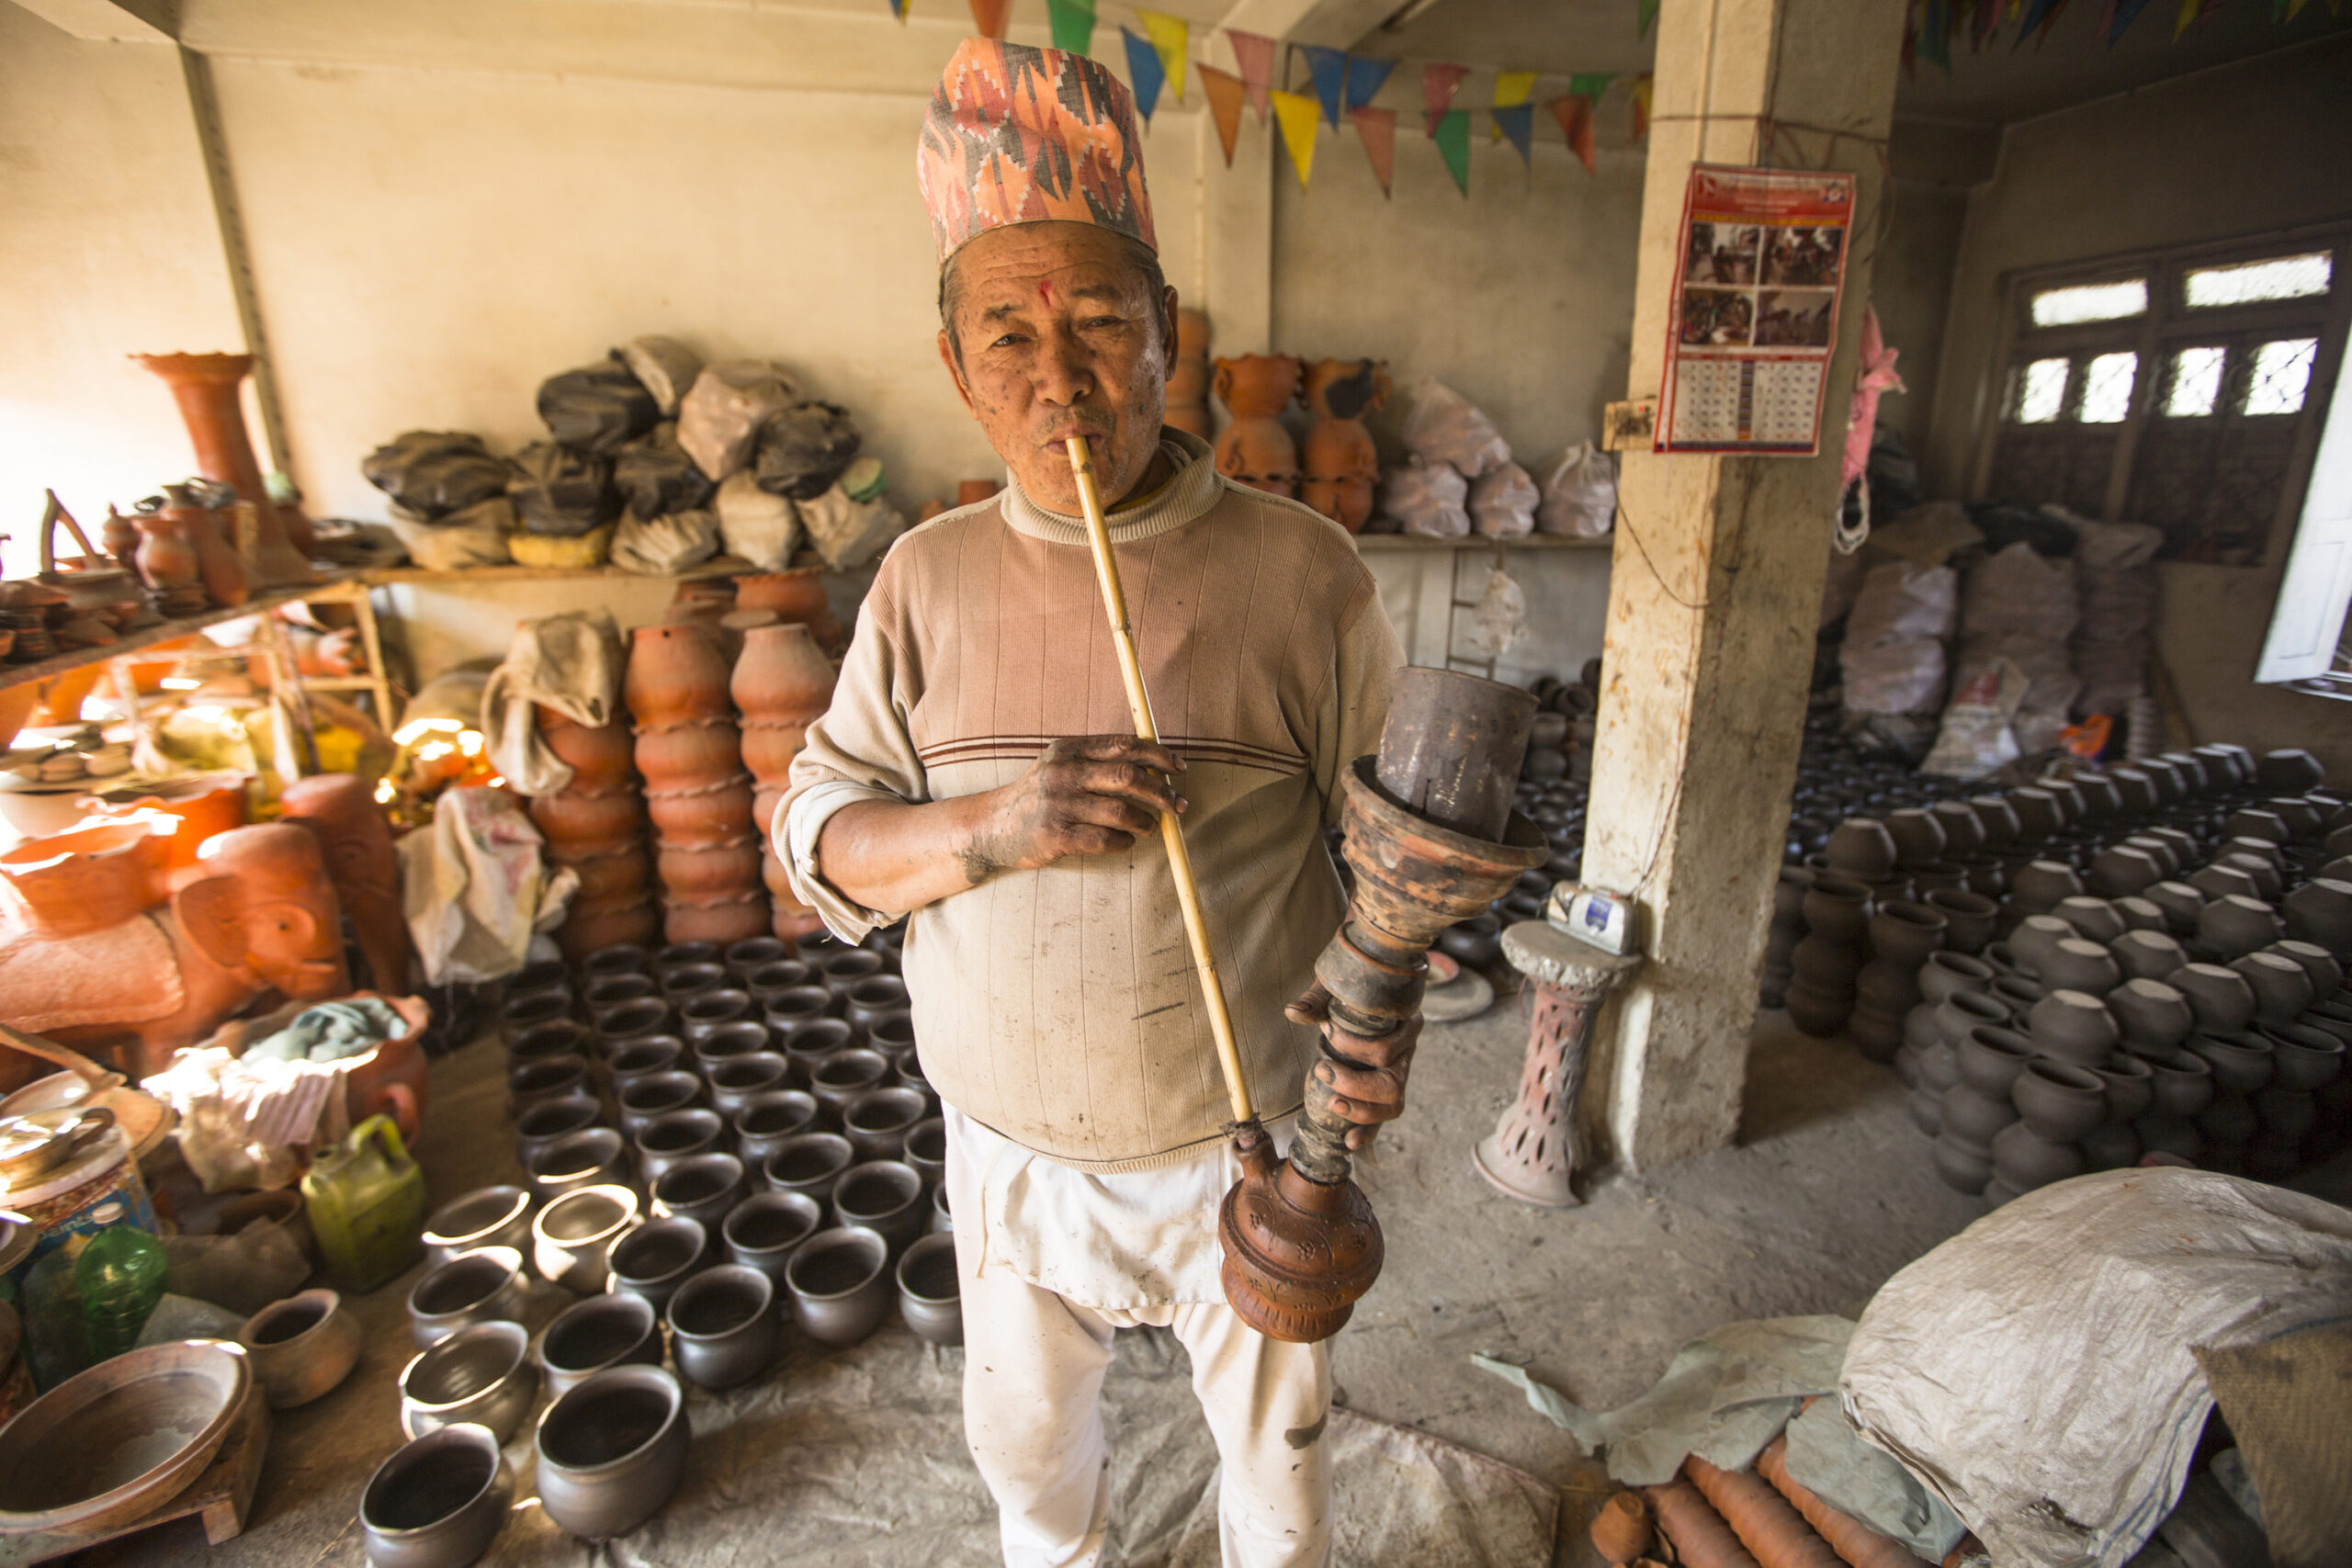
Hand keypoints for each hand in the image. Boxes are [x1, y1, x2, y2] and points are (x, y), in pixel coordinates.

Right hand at [966, 735, 1185, 877]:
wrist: (991, 826)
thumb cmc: (1038, 796)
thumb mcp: (1060, 765)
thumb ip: (1098, 760)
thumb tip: (1154, 765)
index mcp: (1069, 749)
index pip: (1124, 745)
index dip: (1159, 755)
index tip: (1179, 769)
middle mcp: (1063, 772)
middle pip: (1129, 776)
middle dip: (1162, 792)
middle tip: (1179, 805)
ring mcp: (1058, 804)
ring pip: (1121, 811)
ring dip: (1146, 822)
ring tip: (1149, 827)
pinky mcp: (1055, 836)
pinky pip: (1105, 840)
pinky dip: (1124, 842)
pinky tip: (1126, 842)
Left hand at [1292, 980, 1420, 1152]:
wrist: (1363, 995)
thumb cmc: (1353, 989)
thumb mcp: (1338, 987)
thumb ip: (1319, 998)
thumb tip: (1294, 1012)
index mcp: (1407, 1024)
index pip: (1387, 1048)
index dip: (1354, 1047)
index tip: (1326, 1031)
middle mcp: (1409, 1053)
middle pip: (1392, 1084)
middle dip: (1355, 1085)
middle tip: (1321, 1069)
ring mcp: (1400, 1075)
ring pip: (1393, 1105)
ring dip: (1361, 1111)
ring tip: (1332, 1104)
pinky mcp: (1385, 1093)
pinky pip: (1383, 1120)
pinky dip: (1367, 1132)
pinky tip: (1349, 1141)